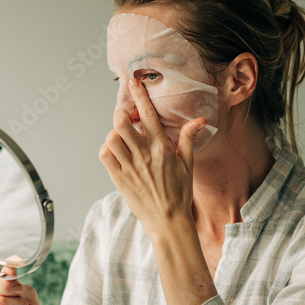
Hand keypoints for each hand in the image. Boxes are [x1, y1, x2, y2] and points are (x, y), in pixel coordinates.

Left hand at [99, 79, 206, 237]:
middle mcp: (143, 155)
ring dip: (114, 134)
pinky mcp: (119, 179)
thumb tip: (200, 120)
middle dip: (122, 116)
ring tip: (122, 140)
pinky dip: (107, 150)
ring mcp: (129, 167)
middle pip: (121, 121)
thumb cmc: (179, 194)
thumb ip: (189, 139)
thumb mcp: (188, 165)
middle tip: (127, 121)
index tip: (133, 83)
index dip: (139, 95)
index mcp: (162, 148)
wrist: (168, 221)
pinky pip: (105, 155)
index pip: (147, 114)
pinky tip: (116, 154)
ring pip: (111, 137)